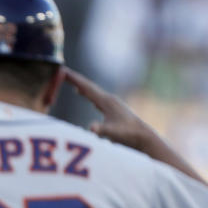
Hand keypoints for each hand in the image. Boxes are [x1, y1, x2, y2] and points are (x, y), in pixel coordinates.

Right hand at [65, 67, 207, 182]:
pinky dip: (91, 98)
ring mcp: (112, 105)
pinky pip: (98, 100)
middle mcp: (109, 100)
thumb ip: (102, 130)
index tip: (63, 70)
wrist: (143, 138)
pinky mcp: (114, 111)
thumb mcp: (113, 133)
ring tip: (75, 85)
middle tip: (64, 73)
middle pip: (89, 87)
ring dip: (83, 88)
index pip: (87, 88)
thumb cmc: (129, 135)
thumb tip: (91, 128)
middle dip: (76, 80)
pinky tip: (91, 101)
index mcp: (107, 102)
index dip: (74, 80)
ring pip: (94, 94)